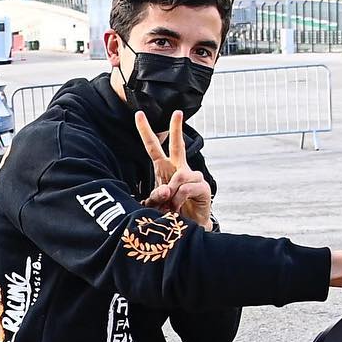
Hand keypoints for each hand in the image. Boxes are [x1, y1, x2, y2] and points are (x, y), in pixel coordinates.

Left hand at [135, 109, 211, 228]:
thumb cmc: (171, 213)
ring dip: (172, 194)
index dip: (146, 131)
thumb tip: (167, 188)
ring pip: (179, 176)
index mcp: (165, 169)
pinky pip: (186, 188)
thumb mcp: (157, 203)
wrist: (188, 228)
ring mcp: (193, 177)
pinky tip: (179, 207)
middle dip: (177, 128)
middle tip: (177, 112)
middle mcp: (180, 169)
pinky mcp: (202, 187)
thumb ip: (156, 195)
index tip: (139, 114)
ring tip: (171, 206)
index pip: (154, 148)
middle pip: (178, 146)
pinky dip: (179, 199)